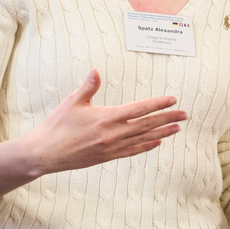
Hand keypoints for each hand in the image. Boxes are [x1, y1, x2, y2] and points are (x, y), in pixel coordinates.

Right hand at [22, 70, 186, 175]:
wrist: (46, 154)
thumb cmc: (57, 125)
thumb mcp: (72, 102)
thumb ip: (88, 87)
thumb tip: (96, 71)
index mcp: (106, 118)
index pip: (139, 109)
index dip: (158, 104)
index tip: (172, 100)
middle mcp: (113, 134)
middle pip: (147, 124)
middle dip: (167, 118)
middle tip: (184, 114)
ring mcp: (112, 148)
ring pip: (143, 139)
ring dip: (162, 133)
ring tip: (177, 128)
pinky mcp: (107, 157)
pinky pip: (132, 151)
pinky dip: (146, 146)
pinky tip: (156, 142)